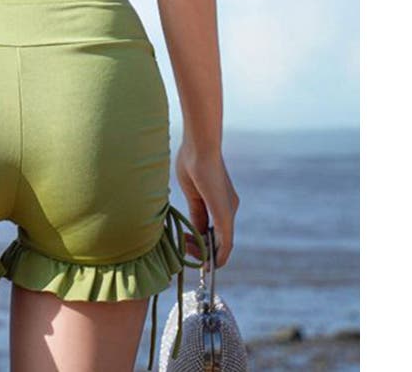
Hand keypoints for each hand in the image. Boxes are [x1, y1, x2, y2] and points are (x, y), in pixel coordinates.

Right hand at [175, 141, 239, 266]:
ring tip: (187, 251)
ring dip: (205, 253)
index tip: (184, 241)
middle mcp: (229, 207)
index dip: (199, 239)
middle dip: (201, 248)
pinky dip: (218, 256)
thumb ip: (196, 213)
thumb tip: (196, 231)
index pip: (212, 228)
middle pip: (219, 239)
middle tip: (183, 246)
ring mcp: (229, 211)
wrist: (200, 146)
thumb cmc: (192, 161)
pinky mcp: (225, 215)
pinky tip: (209, 264)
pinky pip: (226, 243)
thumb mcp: (192, 193)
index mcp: (219, 201)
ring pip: (223, 244)